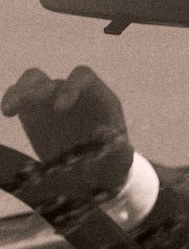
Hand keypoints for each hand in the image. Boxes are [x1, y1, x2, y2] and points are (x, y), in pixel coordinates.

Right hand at [2, 65, 133, 194]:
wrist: (96, 171)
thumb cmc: (111, 159)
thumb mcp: (118, 156)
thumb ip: (113, 146)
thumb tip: (102, 136)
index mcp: (99, 98)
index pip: (84, 78)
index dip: (71, 87)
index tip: (60, 108)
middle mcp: (75, 94)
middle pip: (54, 80)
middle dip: (41, 90)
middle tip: (30, 104)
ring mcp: (53, 99)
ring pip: (33, 81)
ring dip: (21, 91)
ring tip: (10, 108)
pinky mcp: (34, 109)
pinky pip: (19, 95)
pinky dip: (11, 99)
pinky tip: (8, 112)